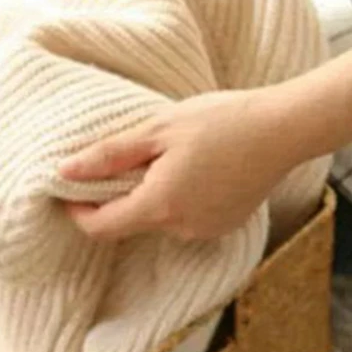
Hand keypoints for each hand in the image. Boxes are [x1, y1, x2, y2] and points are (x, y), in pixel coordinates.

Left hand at [59, 91, 289, 242]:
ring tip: (161, 160)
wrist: (286, 127)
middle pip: (127, 225)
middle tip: (117, 162)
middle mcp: (179, 228)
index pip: (100, 228)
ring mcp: (203, 231)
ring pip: (155, 222)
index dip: (78, 212)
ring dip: (146, 197)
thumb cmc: (223, 120)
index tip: (69, 189)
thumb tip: (64, 171)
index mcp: (159, 206)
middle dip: (113, 199)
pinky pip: (181, 219)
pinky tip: (189, 170)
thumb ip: (109, 155)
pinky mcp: (221, 226)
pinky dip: (173, 200)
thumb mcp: (158, 129)